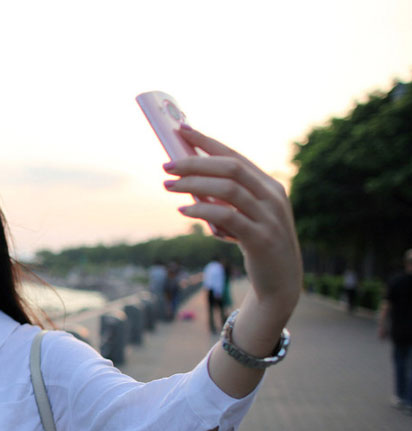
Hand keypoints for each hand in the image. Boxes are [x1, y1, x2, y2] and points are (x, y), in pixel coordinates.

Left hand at [162, 124, 302, 320]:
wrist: (280, 283)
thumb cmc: (256, 245)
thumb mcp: (243, 218)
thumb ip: (224, 200)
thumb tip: (188, 184)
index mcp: (269, 186)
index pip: (235, 155)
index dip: (207, 141)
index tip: (180, 130)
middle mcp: (273, 197)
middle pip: (230, 168)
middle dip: (195, 162)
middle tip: (166, 166)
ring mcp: (270, 217)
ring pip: (228, 189)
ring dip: (194, 184)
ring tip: (169, 186)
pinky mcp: (261, 239)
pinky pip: (228, 218)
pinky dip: (203, 211)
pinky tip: (184, 211)